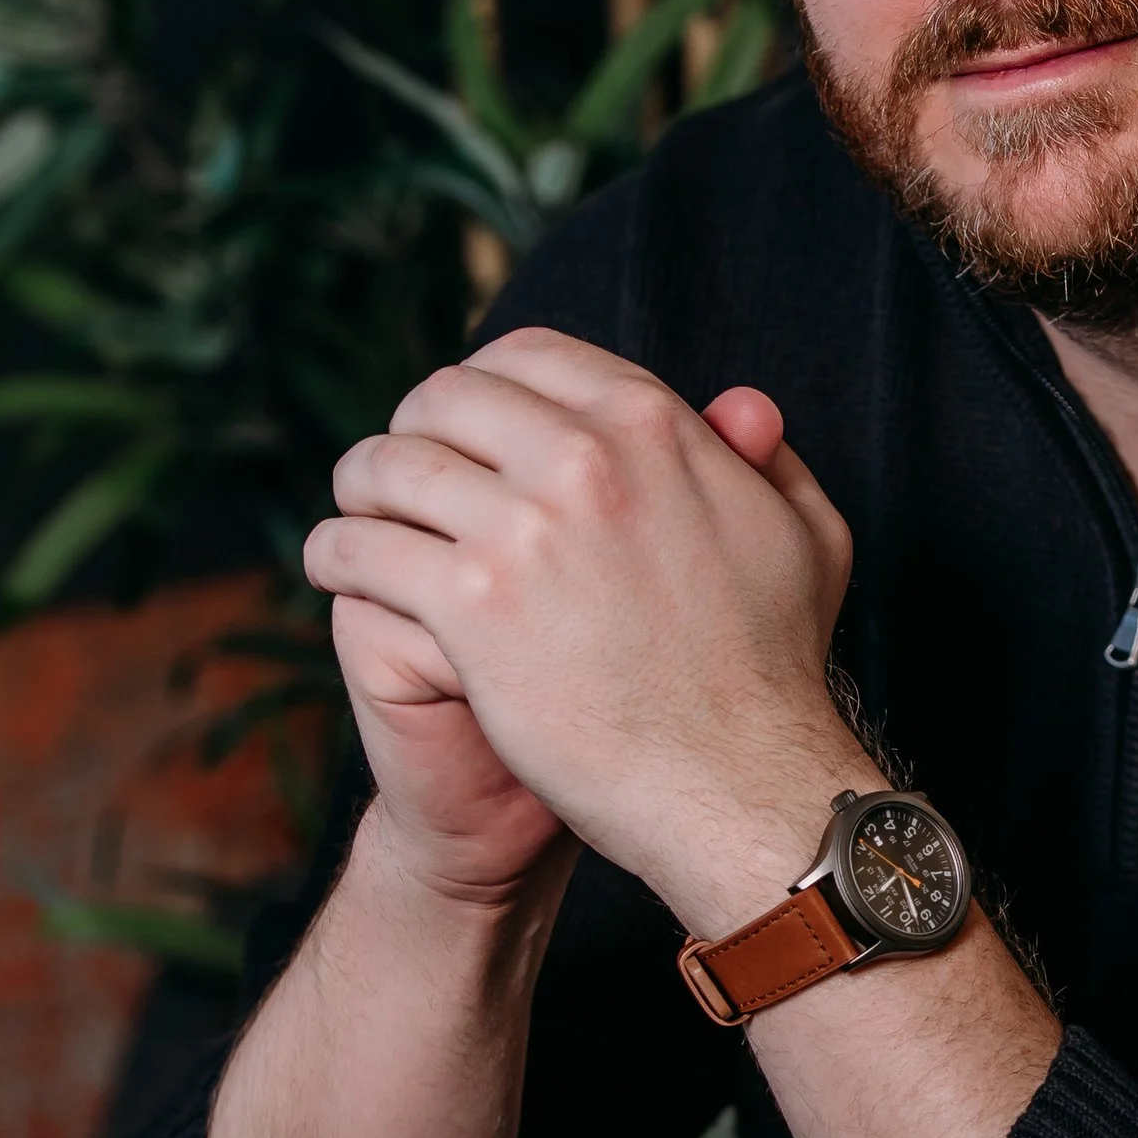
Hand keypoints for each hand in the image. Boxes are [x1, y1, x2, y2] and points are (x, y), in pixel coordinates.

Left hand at [306, 333, 861, 930]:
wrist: (737, 781)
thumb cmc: (773, 670)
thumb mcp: (802, 539)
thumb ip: (765, 461)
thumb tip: (740, 407)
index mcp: (652, 423)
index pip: (528, 357)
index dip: (483, 385)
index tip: (465, 424)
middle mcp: (584, 458)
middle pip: (445, 399)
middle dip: (412, 427)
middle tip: (396, 469)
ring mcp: (523, 530)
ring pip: (389, 466)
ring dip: (360, 485)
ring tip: (355, 514)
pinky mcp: (473, 605)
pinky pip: (362, 549)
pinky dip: (334, 552)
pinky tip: (336, 568)